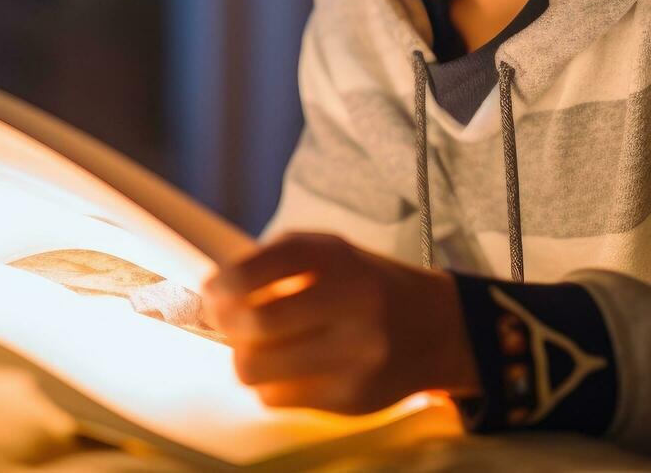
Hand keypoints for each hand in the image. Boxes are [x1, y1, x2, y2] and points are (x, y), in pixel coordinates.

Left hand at [200, 232, 479, 413]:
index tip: (215, 292)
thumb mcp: (328, 252)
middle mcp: (350, 302)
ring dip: (244, 360)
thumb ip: (273, 262)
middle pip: (252, 323)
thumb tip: (213, 291)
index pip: (252, 271)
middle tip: (230, 323)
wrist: (437, 328)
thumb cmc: (364, 285)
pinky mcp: (352, 397)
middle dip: (226, 325)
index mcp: (335, 258)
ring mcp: (354, 354)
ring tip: (257, 350)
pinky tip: (290, 371)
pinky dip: (270, 386)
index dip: (220, 286)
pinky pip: (278, 399)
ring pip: (256, 369)